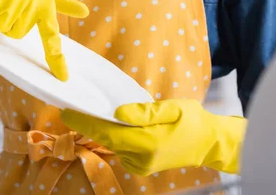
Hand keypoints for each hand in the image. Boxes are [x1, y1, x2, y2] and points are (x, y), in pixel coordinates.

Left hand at [61, 99, 246, 175]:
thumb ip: (146, 111)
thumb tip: (118, 113)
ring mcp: (142, 165)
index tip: (66, 112)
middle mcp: (142, 157)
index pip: (108, 132)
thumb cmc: (194, 119)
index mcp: (149, 141)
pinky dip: (117, 138)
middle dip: (90, 125)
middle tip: (74, 108)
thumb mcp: (174, 108)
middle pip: (107, 139)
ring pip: (114, 145)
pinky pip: (122, 151)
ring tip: (95, 112)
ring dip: (104, 131)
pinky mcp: (142, 167)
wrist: (209, 143)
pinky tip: (120, 126)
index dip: (85, 123)